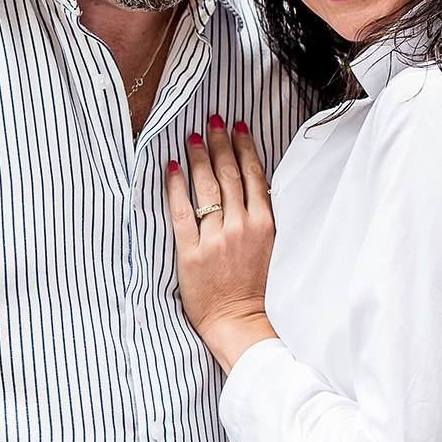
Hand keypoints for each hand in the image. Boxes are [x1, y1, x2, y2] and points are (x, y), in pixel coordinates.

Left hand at [165, 115, 276, 370]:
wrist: (239, 322)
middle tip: (212, 119)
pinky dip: (175, 186)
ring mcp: (215, 238)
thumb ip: (263, 217)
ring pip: (207, 187)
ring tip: (192, 135)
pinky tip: (170, 167)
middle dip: (220, 142)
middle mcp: (241, 226)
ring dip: (199, 156)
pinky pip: (181, 211)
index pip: (253, 175)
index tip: (237, 125)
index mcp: (264, 224)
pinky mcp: (190, 251)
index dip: (244, 146)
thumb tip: (255, 186)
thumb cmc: (256, 288)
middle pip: (229, 174)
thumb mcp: (271, 248)